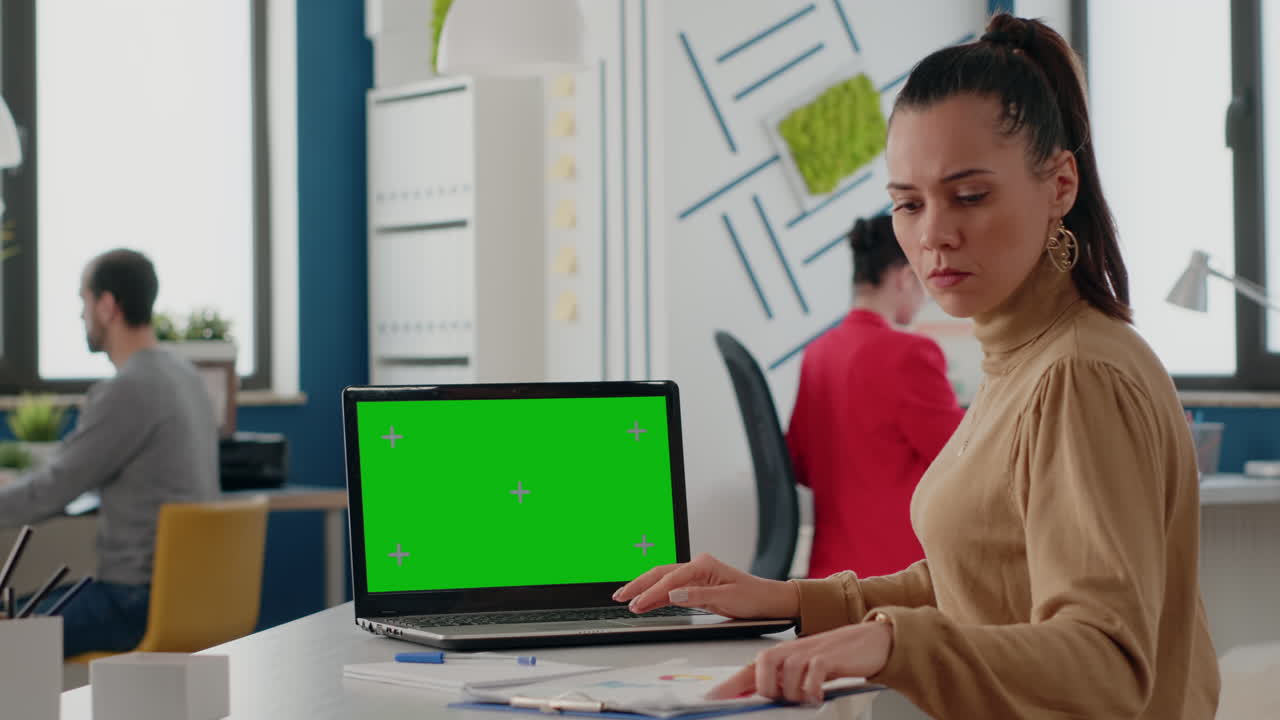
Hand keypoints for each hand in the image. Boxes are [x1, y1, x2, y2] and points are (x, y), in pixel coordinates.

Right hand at [613, 553, 798, 618]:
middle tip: (619, 597)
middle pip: (661, 574)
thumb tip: (673, 594)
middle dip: (639, 585)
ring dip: (644, 589)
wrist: (770, 601)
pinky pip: (671, 589)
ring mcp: (696, 576)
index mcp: (703, 565)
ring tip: (626, 599)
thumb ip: (698, 596)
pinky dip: (657, 595)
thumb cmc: (754, 597)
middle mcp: (697, 566)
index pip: (670, 579)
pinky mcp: (696, 587)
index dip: (651, 591)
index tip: (637, 603)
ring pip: (663, 580)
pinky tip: (645, 602)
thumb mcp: (728, 598)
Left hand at [708, 622, 892, 704]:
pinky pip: (811, 680)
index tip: (711, 698)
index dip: (727, 687)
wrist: (867, 641)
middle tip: (790, 697)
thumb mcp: (801, 668)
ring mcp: (805, 654)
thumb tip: (757, 697)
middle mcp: (786, 653)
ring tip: (810, 693)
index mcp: (777, 656)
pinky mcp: (825, 659)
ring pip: (787, 684)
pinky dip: (814, 690)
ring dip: (798, 695)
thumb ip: (779, 681)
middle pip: (763, 679)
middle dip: (774, 695)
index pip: (746, 673)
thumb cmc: (832, 656)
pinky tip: (819, 692)